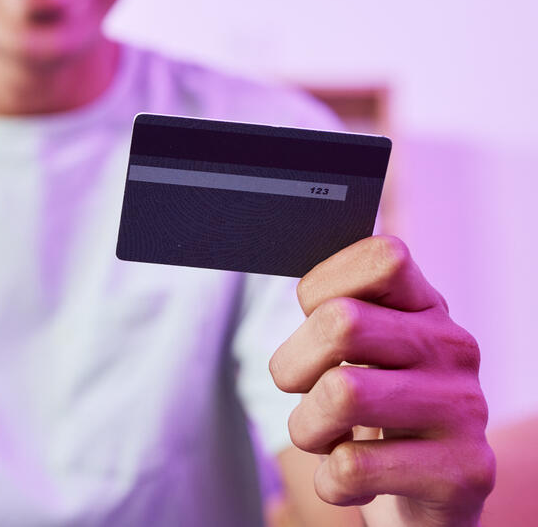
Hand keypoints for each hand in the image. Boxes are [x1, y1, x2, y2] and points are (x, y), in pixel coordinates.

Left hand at [270, 235, 494, 525]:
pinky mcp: (465, 471)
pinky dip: (331, 481)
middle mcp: (453, 347)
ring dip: (307, 428)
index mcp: (425, 306)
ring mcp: (465, 408)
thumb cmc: (371, 412)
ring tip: (327, 438)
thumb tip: (306, 295)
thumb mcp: (358, 350)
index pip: (382, 257)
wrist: (424, 502)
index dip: (322, 287)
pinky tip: (354, 479)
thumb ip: (334, 308)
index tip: (313, 322)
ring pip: (341, 394)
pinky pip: (354, 466)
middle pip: (341, 323)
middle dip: (292, 365)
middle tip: (300, 390)